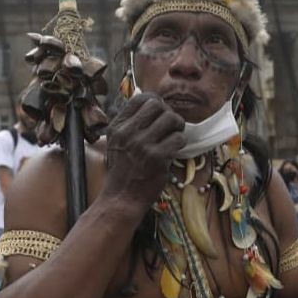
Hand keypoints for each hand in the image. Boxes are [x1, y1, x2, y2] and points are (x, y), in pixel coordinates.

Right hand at [102, 93, 185, 210]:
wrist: (122, 197)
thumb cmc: (123, 170)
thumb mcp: (117, 142)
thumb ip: (130, 124)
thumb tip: (153, 103)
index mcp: (117, 127)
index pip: (140, 99)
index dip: (155, 102)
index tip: (159, 113)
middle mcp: (128, 133)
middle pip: (157, 105)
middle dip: (168, 113)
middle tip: (170, 126)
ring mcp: (142, 145)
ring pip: (171, 119)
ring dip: (177, 127)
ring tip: (174, 136)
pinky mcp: (157, 158)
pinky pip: (178, 139)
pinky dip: (180, 143)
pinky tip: (174, 150)